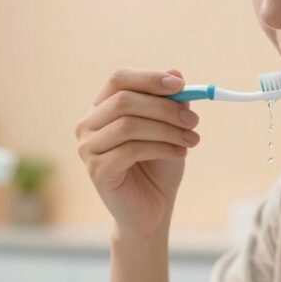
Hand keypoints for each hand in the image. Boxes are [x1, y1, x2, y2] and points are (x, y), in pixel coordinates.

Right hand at [75, 68, 200, 237]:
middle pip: (123, 100)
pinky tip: (180, 153)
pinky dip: (161, 148)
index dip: (149, 78)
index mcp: (101, 108)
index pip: (118, 79)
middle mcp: (87, 125)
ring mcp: (87, 148)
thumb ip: (169, 102)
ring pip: (128, 125)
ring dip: (167, 130)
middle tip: (193, 121)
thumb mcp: (169, 127)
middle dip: (164, 108)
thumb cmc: (157, 165)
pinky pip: (130, 149)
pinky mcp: (96, 170)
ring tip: (191, 140)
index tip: (181, 86)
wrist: (151, 209)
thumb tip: (175, 73)